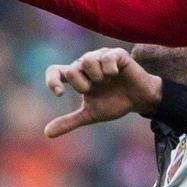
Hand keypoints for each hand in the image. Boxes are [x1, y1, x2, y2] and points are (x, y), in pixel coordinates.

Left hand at [44, 47, 164, 137]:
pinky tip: (117, 74)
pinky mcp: (116, 53)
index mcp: (78, 76)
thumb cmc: (115, 103)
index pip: (55, 71)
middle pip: (72, 71)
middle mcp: (86, 63)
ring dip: (98, 77)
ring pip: (87, 61)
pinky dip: (111, 71)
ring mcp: (100, 56)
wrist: (140, 100)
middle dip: (83, 85)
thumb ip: (69, 121)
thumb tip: (47, 133)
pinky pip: (106, 58)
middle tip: (98, 88)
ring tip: (109, 81)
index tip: (60, 93)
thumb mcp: (90, 114)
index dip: (52, 80)